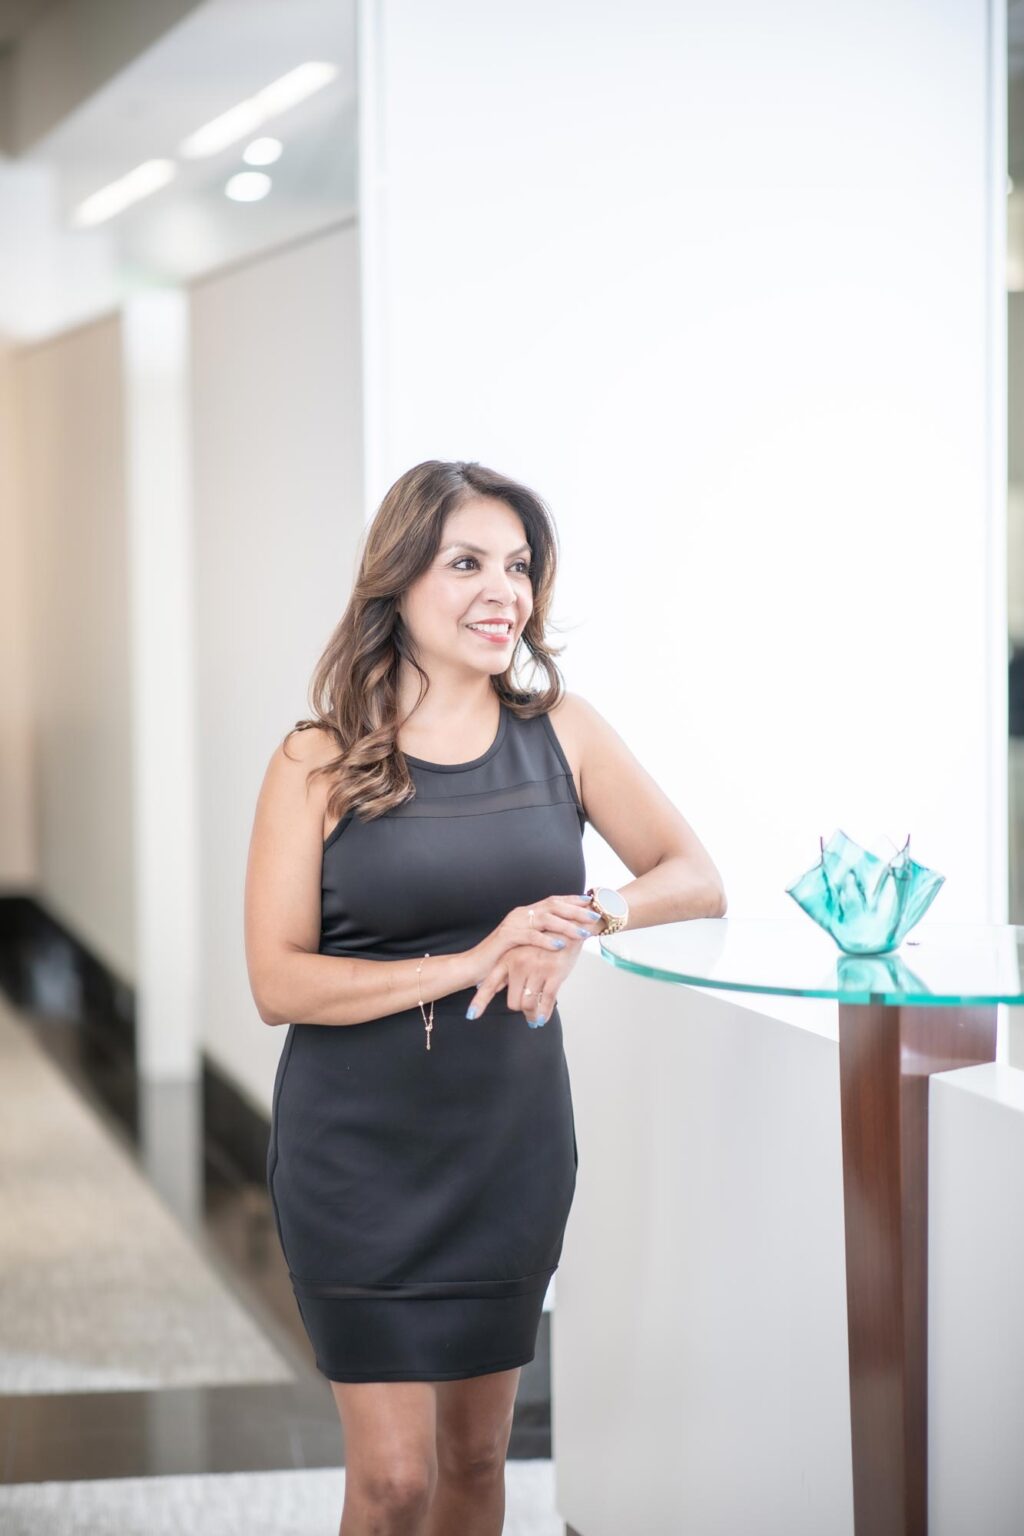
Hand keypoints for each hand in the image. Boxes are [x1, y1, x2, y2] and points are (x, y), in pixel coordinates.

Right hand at [467, 893, 600, 983]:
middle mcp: (520, 913)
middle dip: (576, 910)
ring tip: (582, 933)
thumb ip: (541, 936)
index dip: (573, 900)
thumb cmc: (501, 956)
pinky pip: (530, 936)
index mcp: (526, 913)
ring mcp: (513, 924)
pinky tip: (560, 945)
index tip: (591, 902)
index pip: (553, 901)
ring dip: (566, 925)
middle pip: (553, 905)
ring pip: (545, 919)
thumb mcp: (525, 944)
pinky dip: (546, 940)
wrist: (473, 965)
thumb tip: (566, 937)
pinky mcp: (506, 937)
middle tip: (594, 916)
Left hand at [469, 929, 589, 1024]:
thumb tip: (489, 987)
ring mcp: (536, 969)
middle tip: (526, 1012)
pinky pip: (546, 1002)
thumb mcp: (520, 953)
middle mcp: (519, 964)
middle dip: (519, 1009)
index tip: (471, 1015)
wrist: (569, 926)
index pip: (489, 984)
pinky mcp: (554, 973)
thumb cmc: (543, 942)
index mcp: (508, 959)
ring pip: (528, 1004)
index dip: (480, 1001)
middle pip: (513, 1001)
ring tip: (534, 1018)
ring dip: (532, 1015)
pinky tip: (543, 1018)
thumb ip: (505, 972)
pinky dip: (544, 1014)